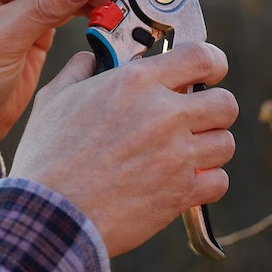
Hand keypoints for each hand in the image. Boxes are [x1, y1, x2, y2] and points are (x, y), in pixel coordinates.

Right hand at [9, 43, 238, 257]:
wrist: (49, 215)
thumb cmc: (46, 157)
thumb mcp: (53, 99)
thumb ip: (79, 70)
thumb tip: (92, 59)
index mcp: (135, 83)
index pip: (202, 56)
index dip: (214, 63)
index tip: (210, 73)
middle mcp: (163, 114)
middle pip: (226, 103)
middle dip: (214, 110)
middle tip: (194, 120)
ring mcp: (176, 155)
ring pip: (225, 143)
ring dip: (209, 148)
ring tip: (184, 155)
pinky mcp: (181, 193)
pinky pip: (219, 181)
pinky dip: (206, 183)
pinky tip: (182, 183)